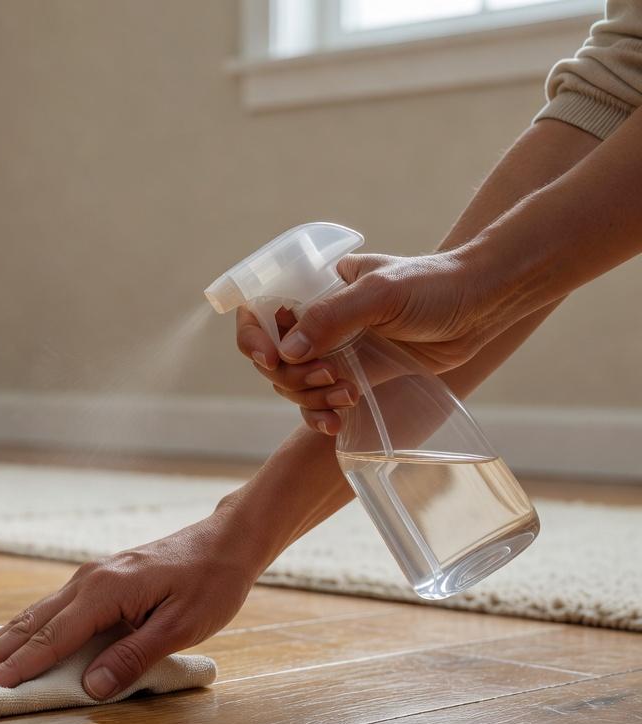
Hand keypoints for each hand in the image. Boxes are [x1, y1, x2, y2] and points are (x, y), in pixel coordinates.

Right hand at [0, 509, 258, 699]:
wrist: (225, 541)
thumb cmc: (210, 584)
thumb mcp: (181, 627)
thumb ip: (133, 657)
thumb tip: (90, 689)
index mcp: (102, 593)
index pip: (47, 640)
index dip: (11, 670)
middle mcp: (84, 583)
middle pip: (23, 626)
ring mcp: (86, 580)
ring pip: (29, 617)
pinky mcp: (94, 583)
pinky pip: (45, 611)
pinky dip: (17, 631)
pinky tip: (3, 643)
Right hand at [237, 248, 507, 434]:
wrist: (483, 306)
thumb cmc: (434, 285)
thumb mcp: (380, 292)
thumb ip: (331, 317)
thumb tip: (287, 352)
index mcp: (314, 288)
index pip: (261, 311)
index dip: (254, 337)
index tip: (271, 359)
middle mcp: (317, 320)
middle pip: (273, 357)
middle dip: (292, 375)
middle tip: (326, 376)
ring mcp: (335, 351)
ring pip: (294, 385)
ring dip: (310, 398)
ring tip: (347, 395)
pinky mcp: (355, 377)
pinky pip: (319, 403)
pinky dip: (320, 415)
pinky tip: (336, 423)